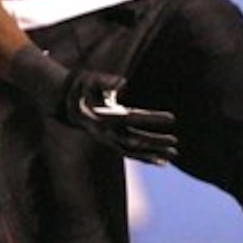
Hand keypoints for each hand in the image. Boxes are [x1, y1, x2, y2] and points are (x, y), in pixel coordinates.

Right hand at [62, 70, 177, 164]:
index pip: (132, 118)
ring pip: (133, 151)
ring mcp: (109, 140)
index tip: (173, 117)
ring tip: (174, 154)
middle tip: (175, 141)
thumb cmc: (83, 88)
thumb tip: (123, 84)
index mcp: (104, 117)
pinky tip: (163, 162)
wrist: (67, 105)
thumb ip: (107, 81)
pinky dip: (146, 158)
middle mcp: (106, 133)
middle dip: (155, 141)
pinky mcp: (113, 143)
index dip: (152, 117)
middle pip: (134, 139)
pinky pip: (130, 154)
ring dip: (153, 154)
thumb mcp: (92, 80)